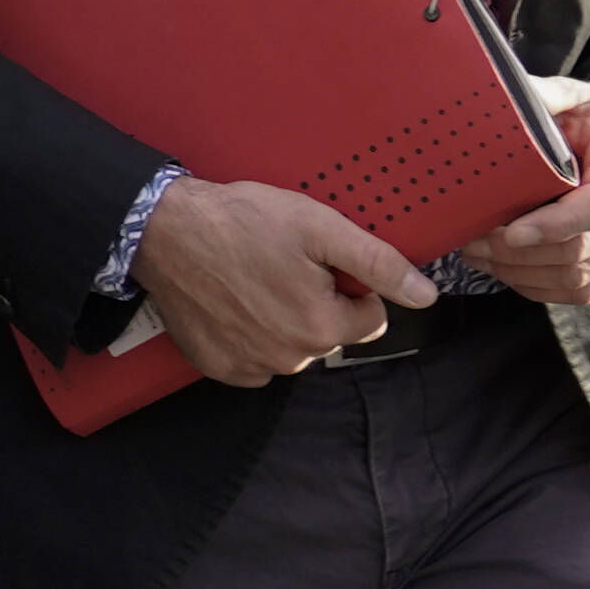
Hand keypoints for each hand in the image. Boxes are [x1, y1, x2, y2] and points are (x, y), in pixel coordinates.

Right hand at [131, 176, 431, 385]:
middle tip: (284, 265)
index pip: (369, 319)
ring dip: (284, 322)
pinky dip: (251, 338)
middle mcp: (290, 357)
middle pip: (329, 335)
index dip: (350, 286)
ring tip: (255, 281)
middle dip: (317, 304)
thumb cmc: (241, 222)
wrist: (165, 231)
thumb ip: (377, 263)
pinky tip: (235, 305)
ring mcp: (251, 366)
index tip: (320, 263)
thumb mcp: (320, 227)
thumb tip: (424, 294)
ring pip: (292, 349)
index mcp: (321, 326)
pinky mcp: (219, 367)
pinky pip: (255, 362)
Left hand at [474, 78, 589, 310]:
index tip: (511, 232)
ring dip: (521, 274)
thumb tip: (495, 93)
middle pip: (580, 250)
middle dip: (518, 254)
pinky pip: (583, 292)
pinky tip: (507, 272)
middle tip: (471, 242)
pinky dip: (540, 288)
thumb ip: (544, 96)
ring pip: (578, 277)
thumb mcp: (579, 96)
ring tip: (479, 256)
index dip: (554, 225)